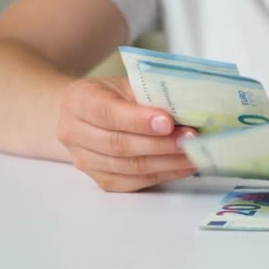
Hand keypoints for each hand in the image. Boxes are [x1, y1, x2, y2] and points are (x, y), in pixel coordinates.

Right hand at [57, 77, 196, 191]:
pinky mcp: (101, 180)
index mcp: (78, 101)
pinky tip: (184, 167)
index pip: (108, 113)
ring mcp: (84, 160)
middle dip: (160, 144)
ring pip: (129, 167)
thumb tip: (187, 110)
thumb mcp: (125, 85)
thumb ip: (149, 96)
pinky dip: (163, 175)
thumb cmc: (112, 96)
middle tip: (190, 139)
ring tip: (194, 154)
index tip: (168, 123)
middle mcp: (73, 132)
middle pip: (119, 145)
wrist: (85, 116)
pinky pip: (134, 182)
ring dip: (167, 162)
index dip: (139, 120)